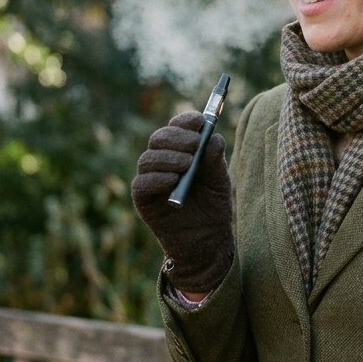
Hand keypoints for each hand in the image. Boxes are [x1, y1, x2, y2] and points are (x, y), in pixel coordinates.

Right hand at [132, 111, 233, 293]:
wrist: (207, 241)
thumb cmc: (213, 207)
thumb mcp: (220, 182)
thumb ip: (215, 162)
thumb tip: (215, 138)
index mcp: (181, 151)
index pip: (176, 127)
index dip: (185, 121)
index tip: (200, 120)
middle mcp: (162, 162)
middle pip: (158, 138)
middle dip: (176, 137)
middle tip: (195, 143)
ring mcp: (151, 180)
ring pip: (148, 158)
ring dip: (168, 157)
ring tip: (188, 164)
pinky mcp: (143, 200)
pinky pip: (142, 184)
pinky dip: (157, 179)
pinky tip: (173, 179)